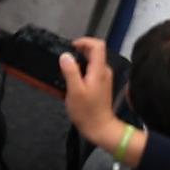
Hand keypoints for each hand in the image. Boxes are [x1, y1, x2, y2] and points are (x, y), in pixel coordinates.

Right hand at [59, 35, 123, 153]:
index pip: (98, 45)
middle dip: (79, 52)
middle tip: (64, 60)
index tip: (71, 47)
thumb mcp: (75, 91)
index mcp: (99, 70)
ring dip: (79, 62)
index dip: (84, 41)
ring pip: (92, 62)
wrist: (99, 128)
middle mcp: (104, 71)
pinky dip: (81, 71)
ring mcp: (104, 78)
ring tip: (65, 71)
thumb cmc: (87, 112)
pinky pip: (91, 71)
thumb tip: (65, 56)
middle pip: (95, 52)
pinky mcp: (101, 85)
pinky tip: (71, 81)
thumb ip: (70, 71)